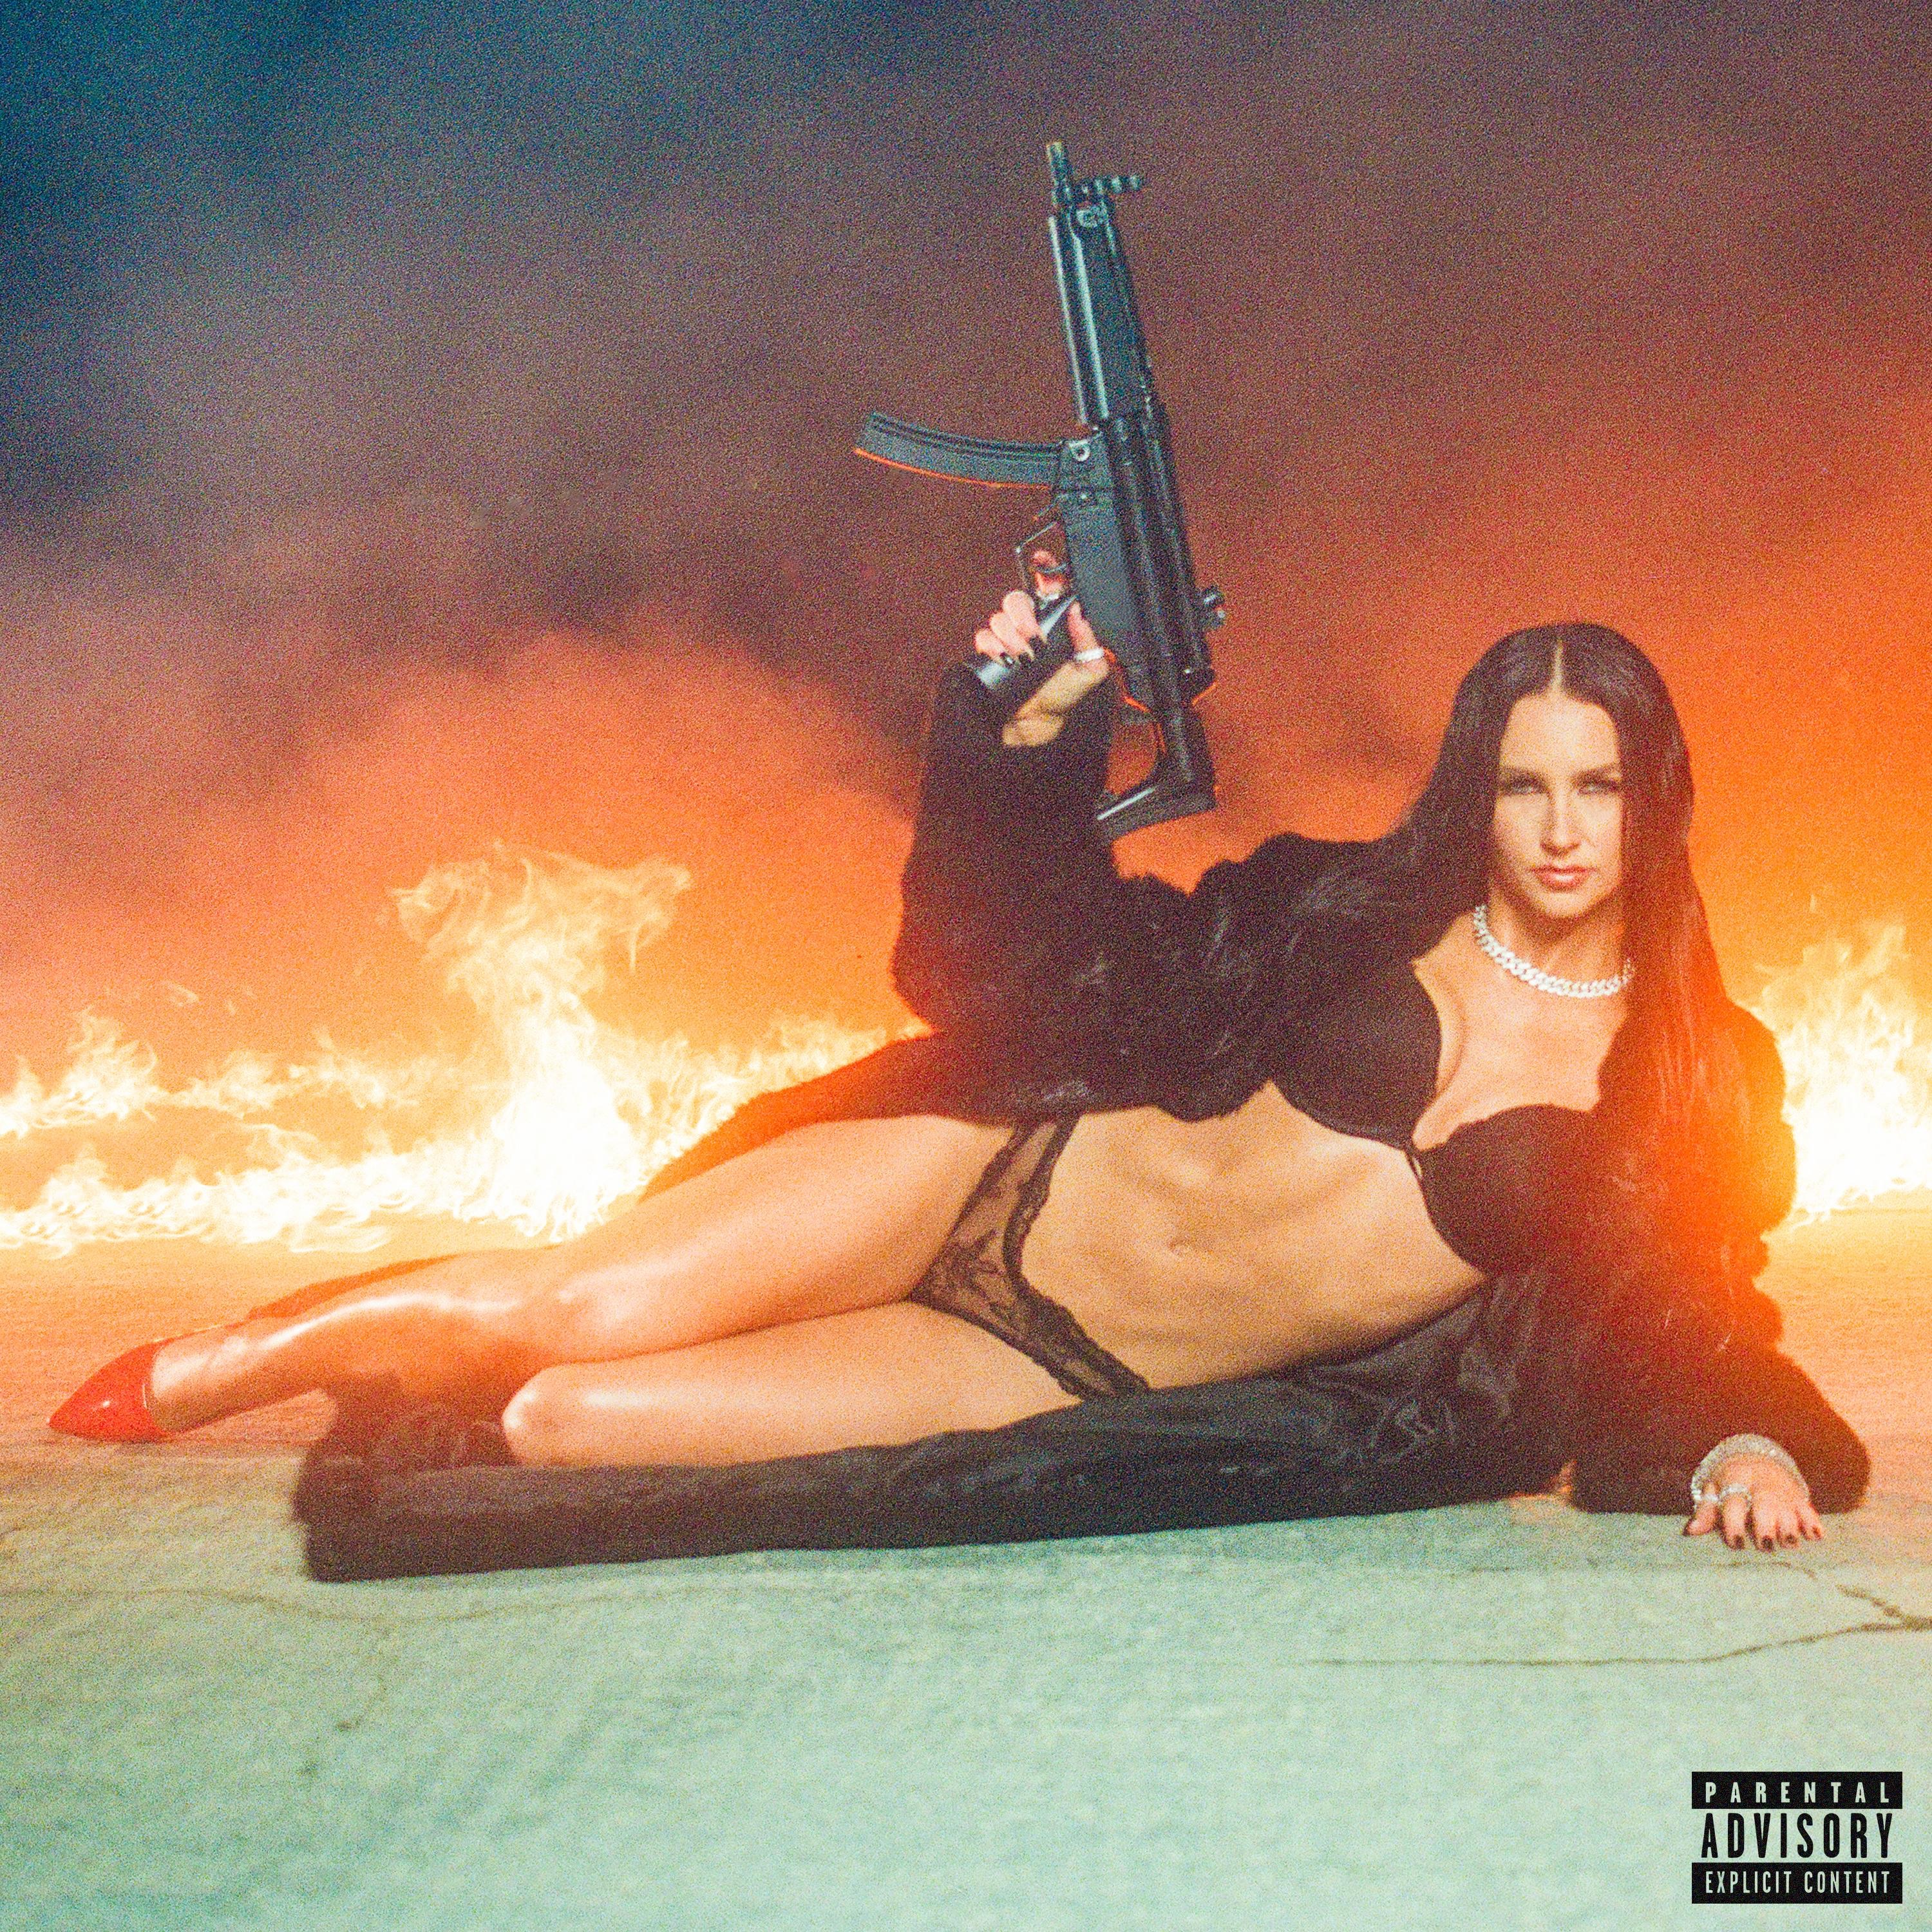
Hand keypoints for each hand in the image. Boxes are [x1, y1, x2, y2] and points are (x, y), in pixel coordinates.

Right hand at [972, 557, 1112, 746]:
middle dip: (1022, 615)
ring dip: (1010, 636)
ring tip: (1022, 658)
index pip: (1050, 586)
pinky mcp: (991, 650)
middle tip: (1033, 637)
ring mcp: (1009, 636)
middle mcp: (1031, 624)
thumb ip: (1090, 640)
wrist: (1036, 720)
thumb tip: (1079, 611)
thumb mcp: (1089, 670)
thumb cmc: (1064, 695)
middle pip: (1017, 598)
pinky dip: (991, 646)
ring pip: (998, 616)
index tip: (1041, 562)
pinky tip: (1003, 659)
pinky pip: (982, 635)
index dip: (1045, 568)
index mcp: (1056, 622)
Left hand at [1683, 1455, 1824, 1550]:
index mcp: (1735, 1480)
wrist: (1756, 1456)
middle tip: (1766, 1545)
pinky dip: (1813, 1521)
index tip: (1736, 1544)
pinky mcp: (1798, 1495)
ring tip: (1790, 1543)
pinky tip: (1817, 1536)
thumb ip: (1706, 1511)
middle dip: (1766, 1524)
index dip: (1734, 1523)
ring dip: (1790, 1525)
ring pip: (1788, 1506)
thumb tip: (1691, 1531)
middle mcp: (1760, 1483)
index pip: (1734, 1501)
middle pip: (1765, 1502)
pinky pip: (1808, 1506)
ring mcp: (1781, 1489)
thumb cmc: (1730, 1480)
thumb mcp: (1715, 1490)